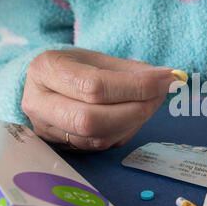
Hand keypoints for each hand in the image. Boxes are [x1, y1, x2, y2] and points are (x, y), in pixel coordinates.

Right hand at [22, 48, 177, 150]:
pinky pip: (101, 145)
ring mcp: (47, 130)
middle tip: (160, 95)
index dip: (135, 86)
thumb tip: (167, 79)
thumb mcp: (99, 59)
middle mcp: (39, 104)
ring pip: (97, 137)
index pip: (94, 86)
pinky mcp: (62, 146)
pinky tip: (136, 116)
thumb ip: (131, 70)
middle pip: (91, 119)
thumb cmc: (77, 67)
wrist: (49, 85)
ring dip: (134, 122)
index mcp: (45, 71)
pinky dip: (126, 131)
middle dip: (135, 109)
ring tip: (151, 102)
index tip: (166, 79)